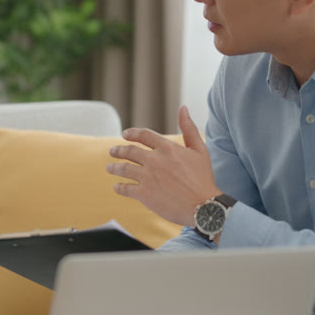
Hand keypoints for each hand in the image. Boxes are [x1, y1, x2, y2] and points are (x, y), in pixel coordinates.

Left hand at [107, 105, 221, 226]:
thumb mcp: (200, 150)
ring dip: (114, 168)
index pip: (143, 135)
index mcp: (167, 148)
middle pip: (129, 151)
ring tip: (110, 168)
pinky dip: (119, 187)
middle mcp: (154, 160)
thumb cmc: (203, 178)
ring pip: (123, 169)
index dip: (132, 133)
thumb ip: (189, 128)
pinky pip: (125, 188)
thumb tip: (183, 108)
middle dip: (118, 151)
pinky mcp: (144, 194)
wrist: (204, 206)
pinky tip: (117, 187)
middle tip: (112, 151)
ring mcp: (147, 177)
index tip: (124, 135)